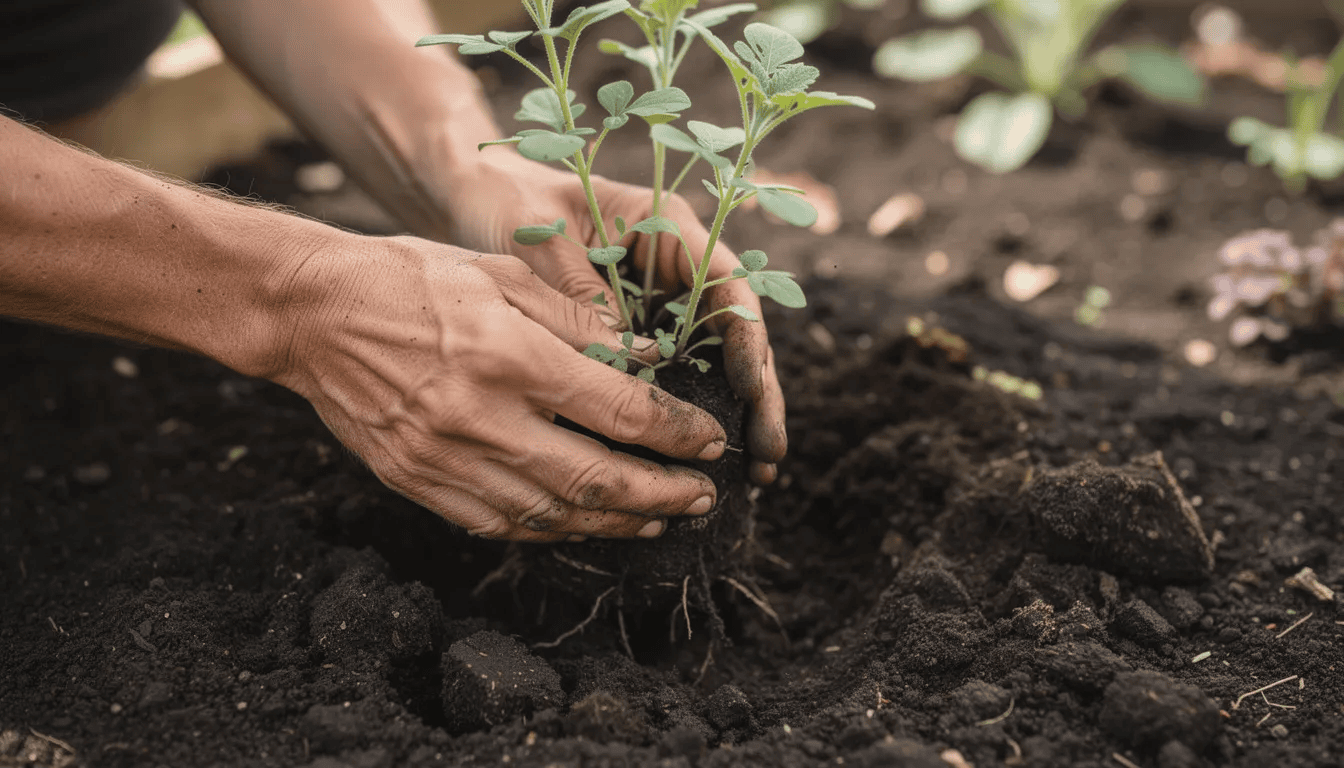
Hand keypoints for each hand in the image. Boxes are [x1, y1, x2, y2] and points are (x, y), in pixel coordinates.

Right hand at [271, 234, 727, 540]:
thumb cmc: (412, 280)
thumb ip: (579, 320)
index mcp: (511, 355)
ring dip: (617, 522)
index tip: (711, 442)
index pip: (622, 412)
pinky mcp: (419, 483)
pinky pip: (502, 524)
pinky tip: (586, 523)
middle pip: (598, 478)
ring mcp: (447, 459)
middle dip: (665, 494)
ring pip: (554, 513)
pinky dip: (554, 530)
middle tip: (703, 497)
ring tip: (659, 518)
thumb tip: (649, 359)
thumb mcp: (501, 275)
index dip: (679, 435)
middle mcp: (482, 417)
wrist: (313, 314)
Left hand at [442, 154, 786, 483]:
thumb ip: (583, 294)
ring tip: (754, 474)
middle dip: (757, 394)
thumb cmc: (508, 200)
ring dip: (733, 414)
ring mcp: (658, 302)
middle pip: (734, 333)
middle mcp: (675, 267)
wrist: (472, 195)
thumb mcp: (542, 240)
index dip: (747, 339)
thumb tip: (625, 362)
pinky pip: (670, 374)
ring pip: (712, 361)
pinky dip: (685, 414)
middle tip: (767, 455)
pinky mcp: (634, 331)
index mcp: (667, 228)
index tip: (748, 390)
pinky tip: (693, 462)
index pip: (728, 286)